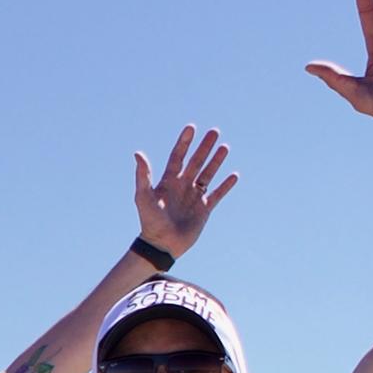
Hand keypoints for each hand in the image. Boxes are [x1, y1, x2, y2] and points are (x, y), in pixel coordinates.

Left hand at [132, 123, 238, 256]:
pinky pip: (217, 194)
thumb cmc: (149, 221)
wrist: (161, 244)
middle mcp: (182, 186)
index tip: (191, 127)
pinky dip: (226, 186)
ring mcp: (194, 197)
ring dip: (216, 161)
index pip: (177, 156)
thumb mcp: (143, 196)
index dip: (184, 142)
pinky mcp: (204, 210)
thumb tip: (138, 153)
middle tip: (215, 131)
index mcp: (168, 181)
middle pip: (196, 161)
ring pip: (208, 174)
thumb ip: (143, 175)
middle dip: (205, 146)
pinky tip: (234, 175)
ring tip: (225, 147)